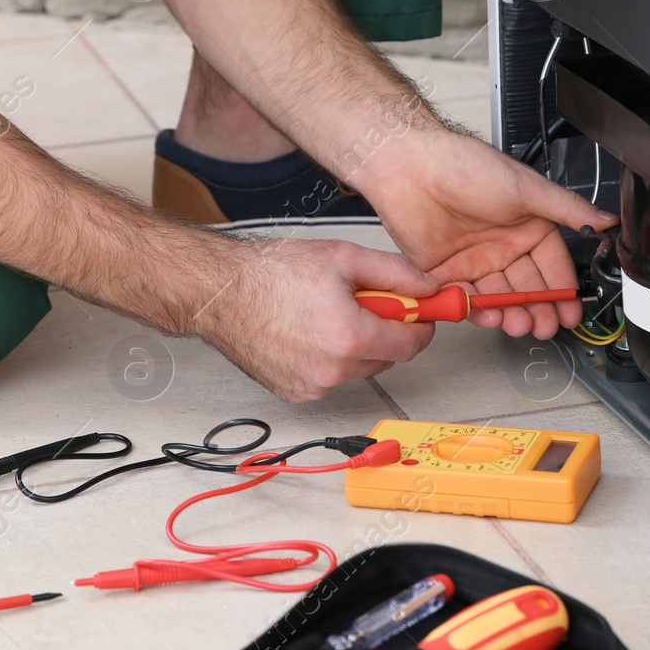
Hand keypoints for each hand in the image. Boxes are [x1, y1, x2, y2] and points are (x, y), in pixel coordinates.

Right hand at [199, 238, 440, 401]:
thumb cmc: (271, 273)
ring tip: (327, 314)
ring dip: (356, 345)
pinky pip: (331, 377)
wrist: (221, 292)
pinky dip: (330, 358)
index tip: (421, 312)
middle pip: (387, 358)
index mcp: (349, 337)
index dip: (422, 324)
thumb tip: (428, 288)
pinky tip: (307, 332)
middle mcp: (332, 370)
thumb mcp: (343, 257)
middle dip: (385, 331)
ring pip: (359, 368)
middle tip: (361, 302)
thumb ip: (396, 273)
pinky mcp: (295, 393)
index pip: (413, 344)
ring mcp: (312, 386)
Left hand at [366, 127, 617, 339]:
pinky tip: (490, 316)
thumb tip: (606, 220)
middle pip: (528, 286)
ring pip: (499, 297)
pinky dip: (478, 311)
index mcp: (526, 225)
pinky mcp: (444, 271)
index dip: (563, 288)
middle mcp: (502, 245)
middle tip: (547, 326)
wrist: (411, 166)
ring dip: (512, 314)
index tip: (571, 310)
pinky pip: (465, 298)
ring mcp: (473, 260)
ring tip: (521, 325)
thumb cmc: (465, 166)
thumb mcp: (525, 187)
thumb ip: (567, 209)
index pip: (553, 264)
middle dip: (539, 309)